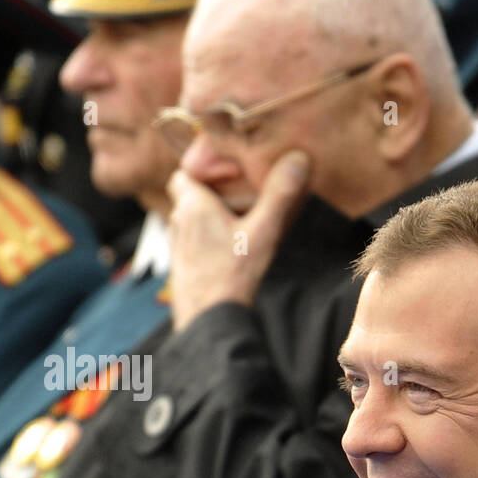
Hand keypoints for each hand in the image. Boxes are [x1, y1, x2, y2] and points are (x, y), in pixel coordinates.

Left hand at [165, 149, 308, 331]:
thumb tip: (299, 158)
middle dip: (213, 195)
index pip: (184, 172)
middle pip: (191, 196)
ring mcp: (178, 245)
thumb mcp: (263, 232)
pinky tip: (232, 253)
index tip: (228, 177)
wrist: (207, 319)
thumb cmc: (231, 275)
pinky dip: (210, 241)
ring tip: (241, 227)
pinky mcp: (183, 266)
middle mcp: (178, 221)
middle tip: (244, 200)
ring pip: (192, 220)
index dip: (203, 171)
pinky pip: (195, 242)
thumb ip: (279, 196)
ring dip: (212, 219)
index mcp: (192, 203)